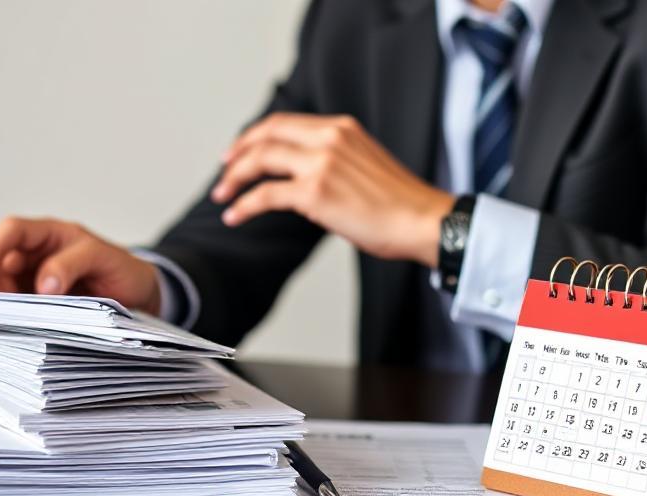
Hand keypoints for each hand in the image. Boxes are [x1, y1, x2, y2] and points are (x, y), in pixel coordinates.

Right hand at [0, 217, 161, 315]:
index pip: (11, 232)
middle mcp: (34, 252)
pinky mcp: (32, 299)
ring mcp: (30, 276)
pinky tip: (5, 323)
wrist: (138, 291)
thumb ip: (72, 264)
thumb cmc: (122, 269)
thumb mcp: (104, 259)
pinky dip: (2, 312)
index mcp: (50, 233)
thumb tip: (43, 285)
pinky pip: (9, 302)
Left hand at [213, 113, 454, 266]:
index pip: (284, 122)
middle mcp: (329, 138)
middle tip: (224, 170)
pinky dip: (244, 206)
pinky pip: (265, 195)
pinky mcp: (315, 193)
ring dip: (234, 178)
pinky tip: (234, 217)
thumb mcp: (365, 164)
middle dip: (238, 152)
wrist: (424, 221)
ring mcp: (321, 164)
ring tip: (222, 196)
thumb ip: (334, 160)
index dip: (255, 135)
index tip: (240, 150)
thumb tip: (303, 178)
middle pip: (266, 135)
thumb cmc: (401, 204)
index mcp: (341, 128)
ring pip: (261, 160)